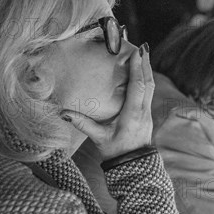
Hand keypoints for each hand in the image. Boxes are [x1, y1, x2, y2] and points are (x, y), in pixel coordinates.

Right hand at [62, 45, 154, 160]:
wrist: (134, 166)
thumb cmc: (116, 152)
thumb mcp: (99, 138)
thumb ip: (83, 124)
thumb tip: (63, 113)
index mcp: (133, 114)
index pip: (138, 87)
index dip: (138, 69)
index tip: (137, 53)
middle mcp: (143, 111)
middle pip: (148, 83)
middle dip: (145, 64)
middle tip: (142, 47)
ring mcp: (147, 112)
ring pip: (151, 87)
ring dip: (147, 70)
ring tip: (143, 54)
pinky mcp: (147, 114)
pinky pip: (149, 93)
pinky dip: (146, 80)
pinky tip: (142, 73)